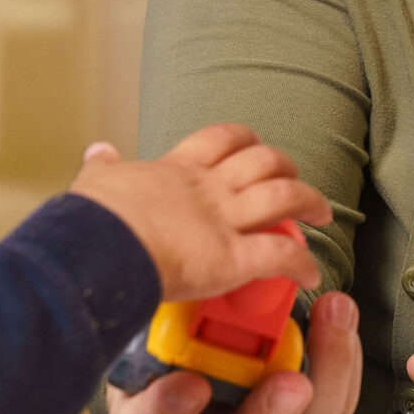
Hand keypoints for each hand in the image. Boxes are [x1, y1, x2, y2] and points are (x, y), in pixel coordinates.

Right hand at [71, 124, 331, 302]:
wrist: (97, 250)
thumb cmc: (91, 221)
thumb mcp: (95, 182)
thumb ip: (102, 167)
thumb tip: (99, 151)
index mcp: (178, 170)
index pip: (223, 139)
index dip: (246, 141)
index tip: (255, 149)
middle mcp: (210, 190)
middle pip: (265, 162)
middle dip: (286, 169)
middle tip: (295, 182)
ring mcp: (225, 221)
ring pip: (285, 198)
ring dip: (310, 203)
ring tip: (322, 214)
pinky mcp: (234, 258)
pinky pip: (282, 256)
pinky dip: (302, 264)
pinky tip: (310, 274)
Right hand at [104, 289, 362, 413]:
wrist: (207, 344)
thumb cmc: (171, 337)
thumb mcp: (155, 323)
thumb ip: (167, 316)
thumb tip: (192, 284)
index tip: (190, 385)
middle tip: (292, 383)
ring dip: (327, 378)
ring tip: (335, 315)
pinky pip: (334, 410)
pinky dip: (344, 364)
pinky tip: (342, 319)